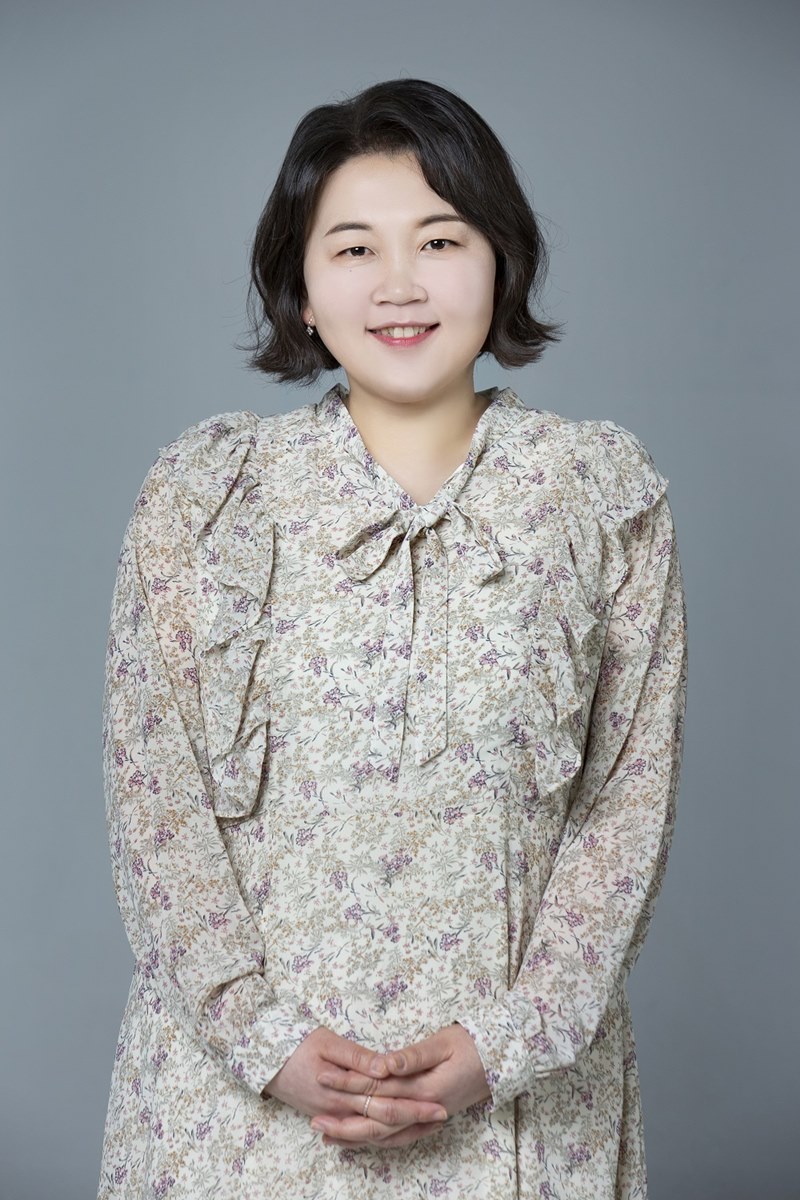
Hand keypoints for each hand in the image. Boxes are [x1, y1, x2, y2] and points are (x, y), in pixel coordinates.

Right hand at [262, 1026, 448, 1147]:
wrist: (265, 1059)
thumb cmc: (297, 1044)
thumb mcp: (329, 1043)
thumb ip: (359, 1059)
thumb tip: (387, 1068)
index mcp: (343, 1094)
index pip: (386, 1105)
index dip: (414, 1106)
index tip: (440, 1104)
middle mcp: (340, 1112)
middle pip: (384, 1122)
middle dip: (415, 1120)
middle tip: (443, 1116)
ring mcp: (334, 1117)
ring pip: (373, 1132)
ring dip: (401, 1128)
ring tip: (428, 1124)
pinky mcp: (330, 1115)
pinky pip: (359, 1131)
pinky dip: (380, 1132)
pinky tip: (396, 1129)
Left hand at [307, 1023, 491, 1148]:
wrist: (502, 1059)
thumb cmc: (472, 1044)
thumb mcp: (442, 1042)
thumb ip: (411, 1057)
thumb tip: (383, 1064)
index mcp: (424, 1088)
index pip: (377, 1089)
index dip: (348, 1084)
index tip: (323, 1077)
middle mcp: (424, 1110)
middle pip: (377, 1123)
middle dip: (344, 1122)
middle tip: (314, 1120)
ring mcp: (428, 1120)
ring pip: (386, 1136)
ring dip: (356, 1136)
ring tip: (328, 1135)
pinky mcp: (430, 1120)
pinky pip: (399, 1138)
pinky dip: (377, 1140)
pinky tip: (361, 1139)